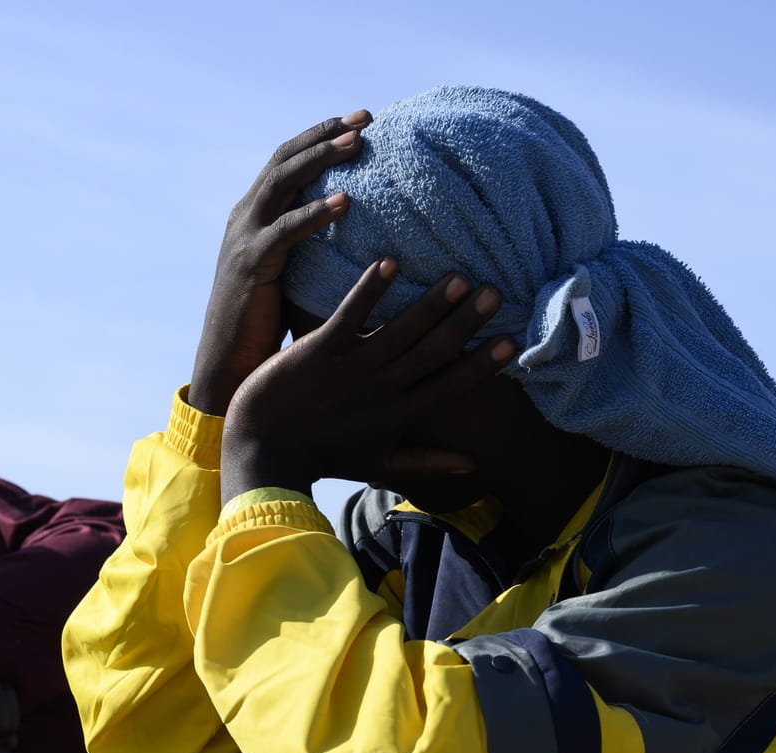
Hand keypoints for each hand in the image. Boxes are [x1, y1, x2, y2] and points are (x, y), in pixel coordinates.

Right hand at [188, 111, 371, 416]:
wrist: (229, 363)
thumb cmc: (266, 325)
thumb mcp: (290, 274)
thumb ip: (311, 247)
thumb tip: (365, 234)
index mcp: (253, 215)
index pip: (287, 160)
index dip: (321, 135)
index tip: (361, 121)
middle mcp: (244, 217)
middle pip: (285, 158)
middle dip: (326, 133)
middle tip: (367, 118)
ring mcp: (243, 238)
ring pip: (282, 183)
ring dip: (321, 159)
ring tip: (358, 144)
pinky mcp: (249, 265)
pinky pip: (285, 231)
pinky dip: (315, 214)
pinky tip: (345, 203)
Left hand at [220, 260, 516, 500]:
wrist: (263, 453)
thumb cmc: (322, 456)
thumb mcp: (379, 463)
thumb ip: (426, 461)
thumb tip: (470, 467)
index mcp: (397, 416)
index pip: (448, 388)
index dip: (481, 365)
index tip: (512, 342)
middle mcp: (380, 392)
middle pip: (431, 353)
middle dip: (464, 324)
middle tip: (495, 293)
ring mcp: (349, 371)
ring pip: (398, 333)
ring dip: (429, 305)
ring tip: (458, 277)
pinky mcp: (317, 353)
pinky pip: (348, 318)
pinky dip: (368, 291)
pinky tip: (390, 262)